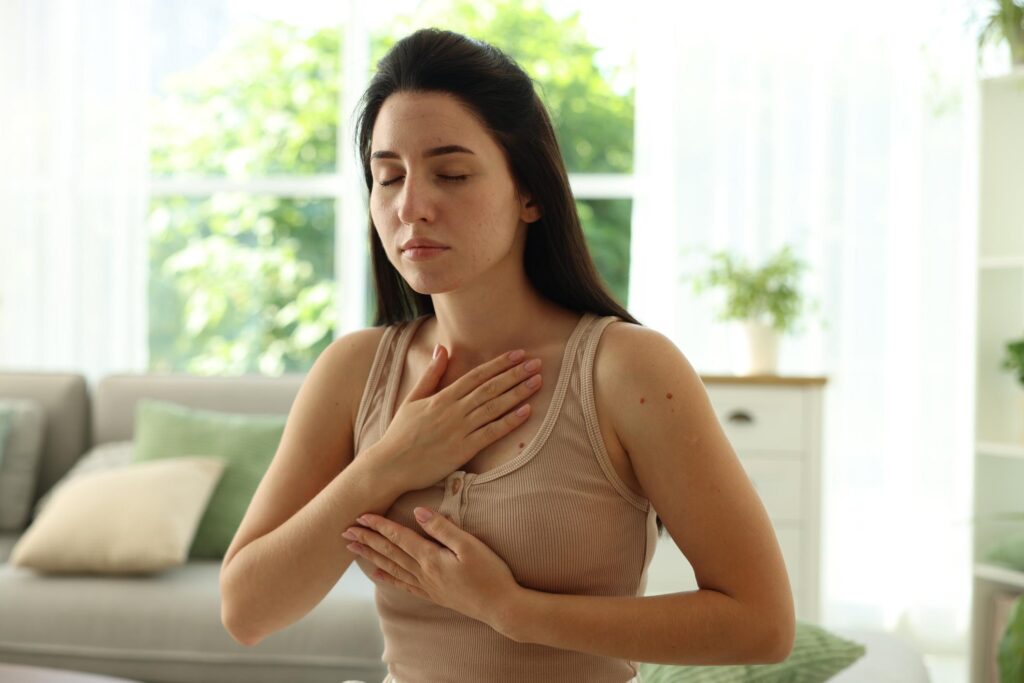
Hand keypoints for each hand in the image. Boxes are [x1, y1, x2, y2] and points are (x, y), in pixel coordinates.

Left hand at [342, 507, 521, 632]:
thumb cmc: (490, 573)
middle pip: (389, 552)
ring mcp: (427, 585)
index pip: (399, 537)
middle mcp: (424, 572)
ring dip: (371, 556)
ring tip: (353, 548)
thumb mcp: (470, 545)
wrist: (501, 607)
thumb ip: (442, 528)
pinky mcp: (433, 594)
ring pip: (391, 567)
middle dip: (366, 540)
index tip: (360, 515)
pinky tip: (377, 573)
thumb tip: (418, 511)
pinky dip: (387, 577)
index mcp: (431, 557)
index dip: (379, 525)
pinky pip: (403, 584)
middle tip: (345, 531)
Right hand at [374, 345, 543, 491]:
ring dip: (518, 393)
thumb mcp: (412, 399)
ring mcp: (459, 430)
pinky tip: (526, 411)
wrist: (390, 465)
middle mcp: (453, 410)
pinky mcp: (463, 450)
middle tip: (537, 363)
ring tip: (537, 382)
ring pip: (494, 407)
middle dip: (515, 374)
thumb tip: (441, 349)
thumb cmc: (400, 434)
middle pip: (490, 388)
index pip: (476, 375)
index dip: (499, 364)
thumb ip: (430, 375)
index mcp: (442, 397)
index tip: (518, 354)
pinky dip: (510, 421)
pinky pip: (491, 433)